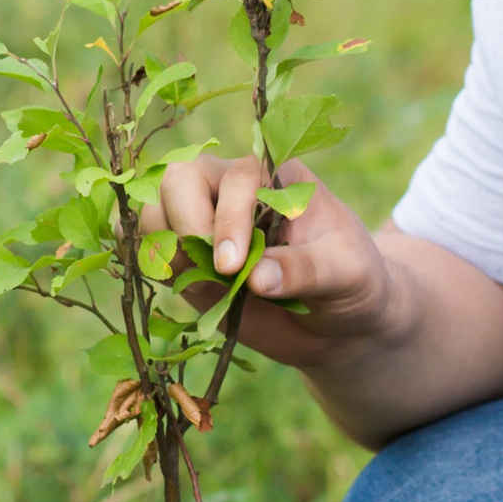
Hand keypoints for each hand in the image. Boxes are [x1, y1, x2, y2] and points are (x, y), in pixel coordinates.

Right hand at [149, 155, 395, 368]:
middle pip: (178, 179)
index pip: (236, 178)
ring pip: (152, 212)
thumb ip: (307, 269)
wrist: (341, 324)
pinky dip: (156, 269)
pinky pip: (149, 251)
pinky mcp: (187, 260)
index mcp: (276, 177)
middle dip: (185, 224)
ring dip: (165, 248)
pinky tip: (191, 290)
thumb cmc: (353, 283)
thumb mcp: (348, 273)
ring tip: (201, 282)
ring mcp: (204, 223)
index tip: (233, 267)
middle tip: (215, 271)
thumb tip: (256, 278)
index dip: (228, 219)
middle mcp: (232, 191)